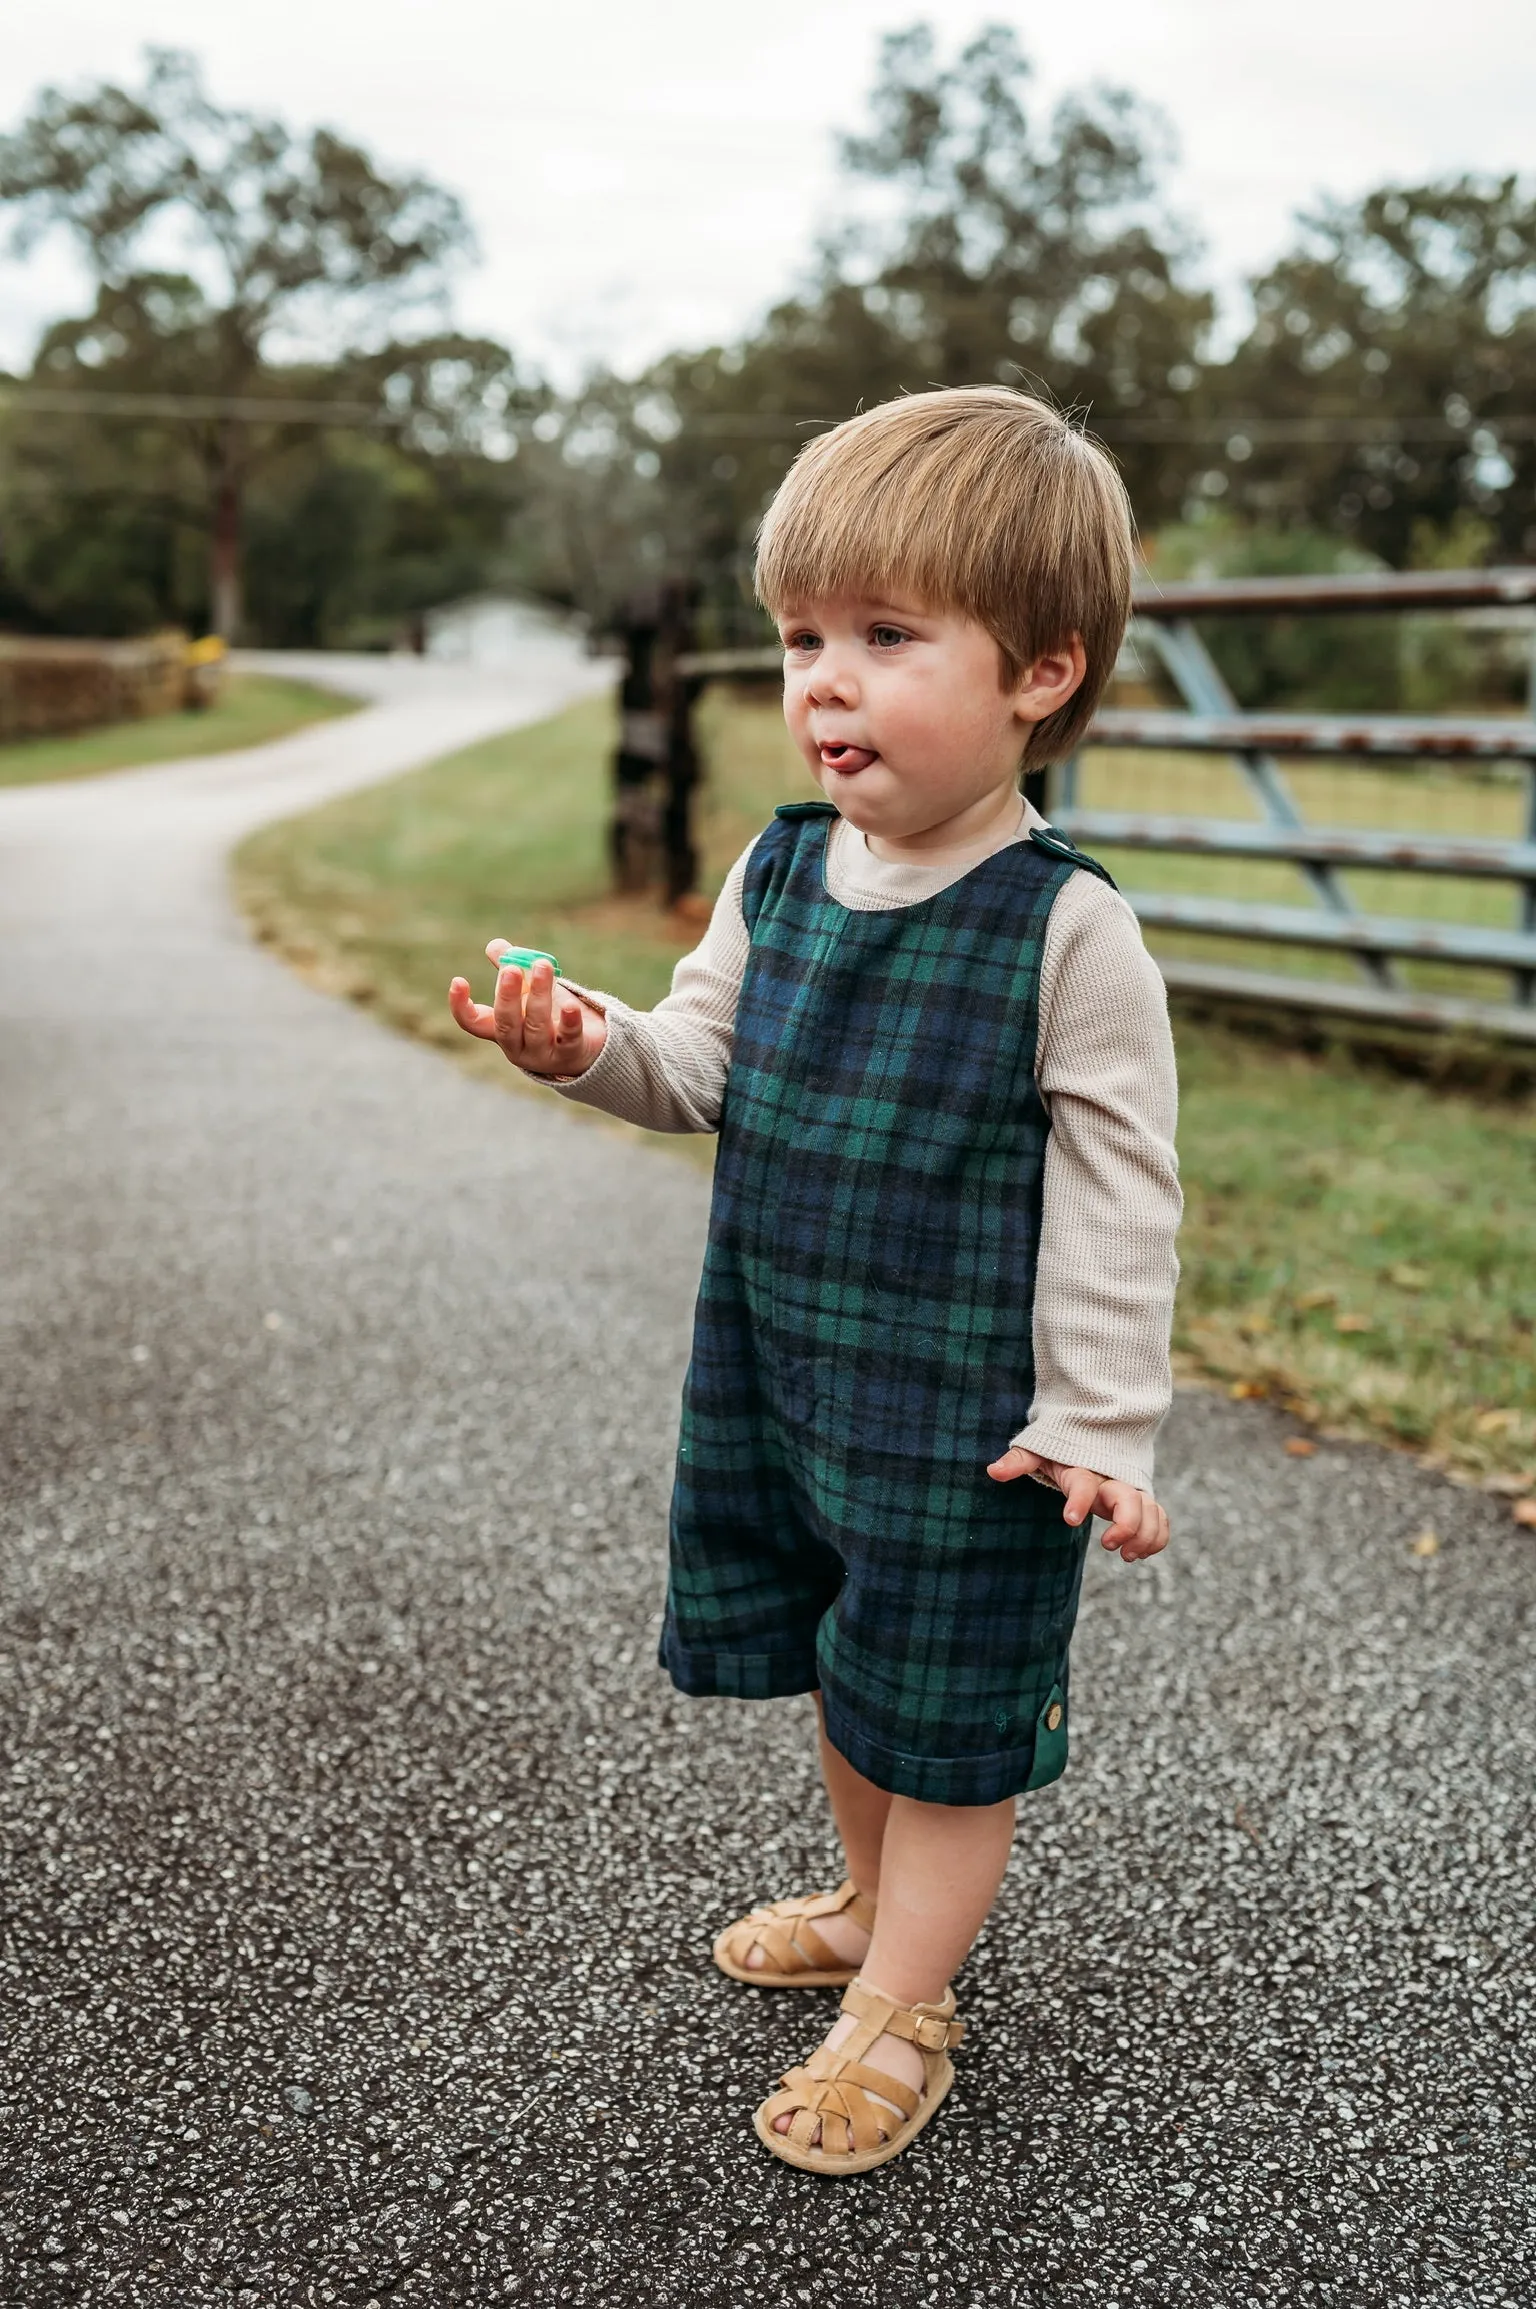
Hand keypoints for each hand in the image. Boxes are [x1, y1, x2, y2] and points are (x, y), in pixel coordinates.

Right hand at [447, 943, 607, 1077]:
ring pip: (537, 1026)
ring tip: (543, 965)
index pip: (473, 1022)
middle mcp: (517, 1046)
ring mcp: (542, 1054)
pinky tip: (570, 1005)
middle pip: (506, 1023)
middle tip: (510, 968)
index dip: (461, 1005)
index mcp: (500, 1029)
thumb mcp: (528, 992)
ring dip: (539, 994)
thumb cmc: (549, 1016)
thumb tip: (495, 945)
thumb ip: (511, 969)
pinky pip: (568, 1038)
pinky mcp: (570, 1054)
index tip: (458, 981)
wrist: (585, 1048)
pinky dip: (569, 1021)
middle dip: (507, 996)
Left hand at [987, 1447, 1168, 1562]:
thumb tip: (992, 1471)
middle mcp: (1112, 1479)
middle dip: (1126, 1524)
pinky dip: (1157, 1537)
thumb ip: (1019, 1461)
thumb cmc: (1063, 1450)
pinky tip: (1139, 1553)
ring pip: (1151, 1511)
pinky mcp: (1143, 1502)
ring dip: (1145, 1536)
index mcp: (1084, 1469)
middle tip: (1107, 1545)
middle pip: (1130, 1499)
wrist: (1095, 1436)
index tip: (1069, 1520)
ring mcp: (1131, 1490)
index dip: (1079, 1500)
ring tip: (1126, 1556)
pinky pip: (1159, 1519)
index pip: (1084, 1483)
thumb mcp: (1039, 1451)